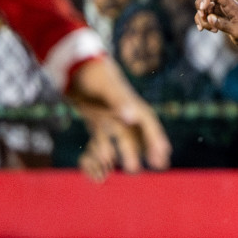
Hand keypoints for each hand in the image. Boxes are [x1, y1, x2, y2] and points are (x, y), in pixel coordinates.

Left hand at [67, 57, 170, 180]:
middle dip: (146, 150)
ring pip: (122, 139)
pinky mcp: (97, 120)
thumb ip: (119, 102)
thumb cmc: (93, 75)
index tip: (164, 155)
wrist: (73, 67)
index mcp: (131, 105)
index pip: (149, 125)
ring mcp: (110, 117)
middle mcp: (124, 113)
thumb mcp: (107, 87)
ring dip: (125, 153)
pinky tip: (102, 162)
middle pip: (138, 135)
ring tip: (128, 170)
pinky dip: (102, 150)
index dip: (157, 140)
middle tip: (155, 167)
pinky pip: (102, 139)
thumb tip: (132, 118)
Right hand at [195, 0, 237, 49]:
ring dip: (202, 17)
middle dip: (200, 5)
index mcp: (232, 5)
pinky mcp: (218, 16)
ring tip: (212, 30)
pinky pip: (205, 14)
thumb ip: (224, 25)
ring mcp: (221, 9)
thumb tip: (209, 18)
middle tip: (203, 17)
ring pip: (204, 5)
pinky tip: (207, 30)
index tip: (203, 10)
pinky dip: (202, 21)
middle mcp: (225, 5)